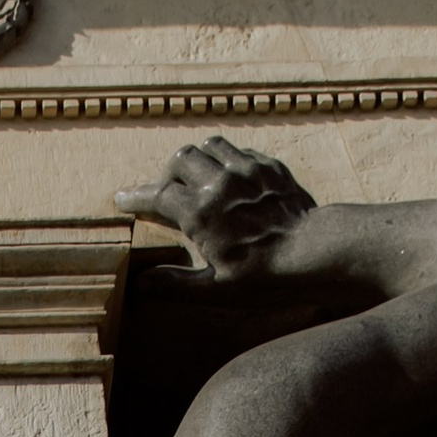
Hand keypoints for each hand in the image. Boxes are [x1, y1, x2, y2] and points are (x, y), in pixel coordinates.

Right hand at [114, 138, 315, 281]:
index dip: (137, 196)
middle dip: (167, 174)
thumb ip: (176, 283)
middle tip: (166, 191)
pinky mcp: (269, 166)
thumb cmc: (263, 276)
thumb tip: (142, 283)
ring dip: (197, 159)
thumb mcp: (215, 289)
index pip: (158, 195)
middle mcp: (219, 183)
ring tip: (196, 178)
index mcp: (200, 213)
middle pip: (180, 160)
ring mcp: (246, 170)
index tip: (123, 199)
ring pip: (209, 146)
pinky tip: (229, 178)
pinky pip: (239, 151)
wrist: (313, 251)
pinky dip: (226, 160)